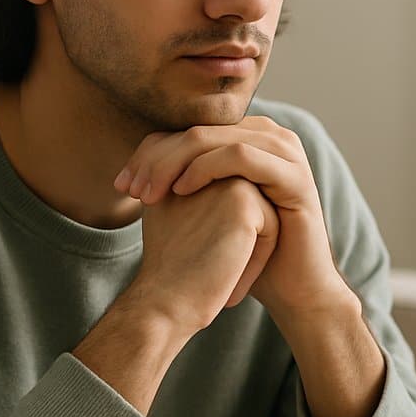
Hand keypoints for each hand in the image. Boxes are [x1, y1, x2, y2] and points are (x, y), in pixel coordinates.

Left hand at [114, 116, 351, 319]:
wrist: (291, 288)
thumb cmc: (245, 251)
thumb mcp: (207, 209)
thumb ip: (181, 179)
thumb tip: (133, 166)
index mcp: (248, 137)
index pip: (188, 128)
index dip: (149, 152)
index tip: (120, 184)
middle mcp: (269, 136)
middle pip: (198, 129)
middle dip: (156, 158)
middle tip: (129, 188)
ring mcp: (286, 153)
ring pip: (216, 137)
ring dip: (174, 161)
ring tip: (149, 193)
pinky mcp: (294, 175)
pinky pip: (242, 156)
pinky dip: (206, 168)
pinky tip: (182, 190)